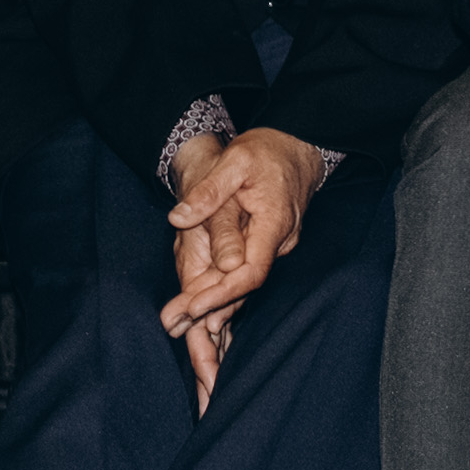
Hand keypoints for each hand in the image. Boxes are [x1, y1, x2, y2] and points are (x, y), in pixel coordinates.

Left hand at [164, 124, 336, 412]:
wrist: (297, 145)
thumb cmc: (265, 151)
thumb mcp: (235, 161)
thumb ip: (209, 192)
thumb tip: (179, 218)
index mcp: (274, 223)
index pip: (252, 271)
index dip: (222, 293)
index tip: (193, 308)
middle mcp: (280, 241)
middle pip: (246, 285)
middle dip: (210, 308)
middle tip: (171, 324)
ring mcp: (277, 246)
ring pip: (245, 282)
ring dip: (214, 303)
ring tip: (176, 322)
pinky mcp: (268, 245)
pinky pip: (247, 273)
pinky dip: (224, 289)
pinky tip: (200, 305)